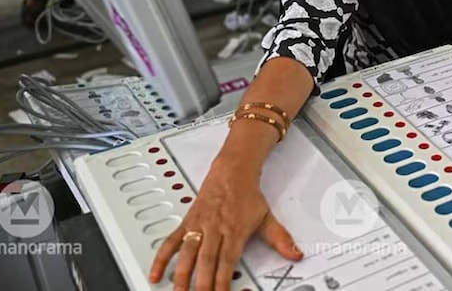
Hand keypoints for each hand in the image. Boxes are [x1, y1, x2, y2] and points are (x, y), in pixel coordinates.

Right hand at [148, 161, 301, 290]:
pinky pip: (171, 242)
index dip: (223, 280)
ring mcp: (199, 226)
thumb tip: (295, 253)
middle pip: (207, 260)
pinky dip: (162, 258)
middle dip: (202, 282)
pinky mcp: (187, 222)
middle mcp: (215, 229)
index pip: (228, 261)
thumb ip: (280, 239)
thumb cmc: (247, 195)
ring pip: (188, 253)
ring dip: (181, 274)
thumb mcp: (267, 218)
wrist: (232, 171)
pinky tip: (156, 273)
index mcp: (234, 231)